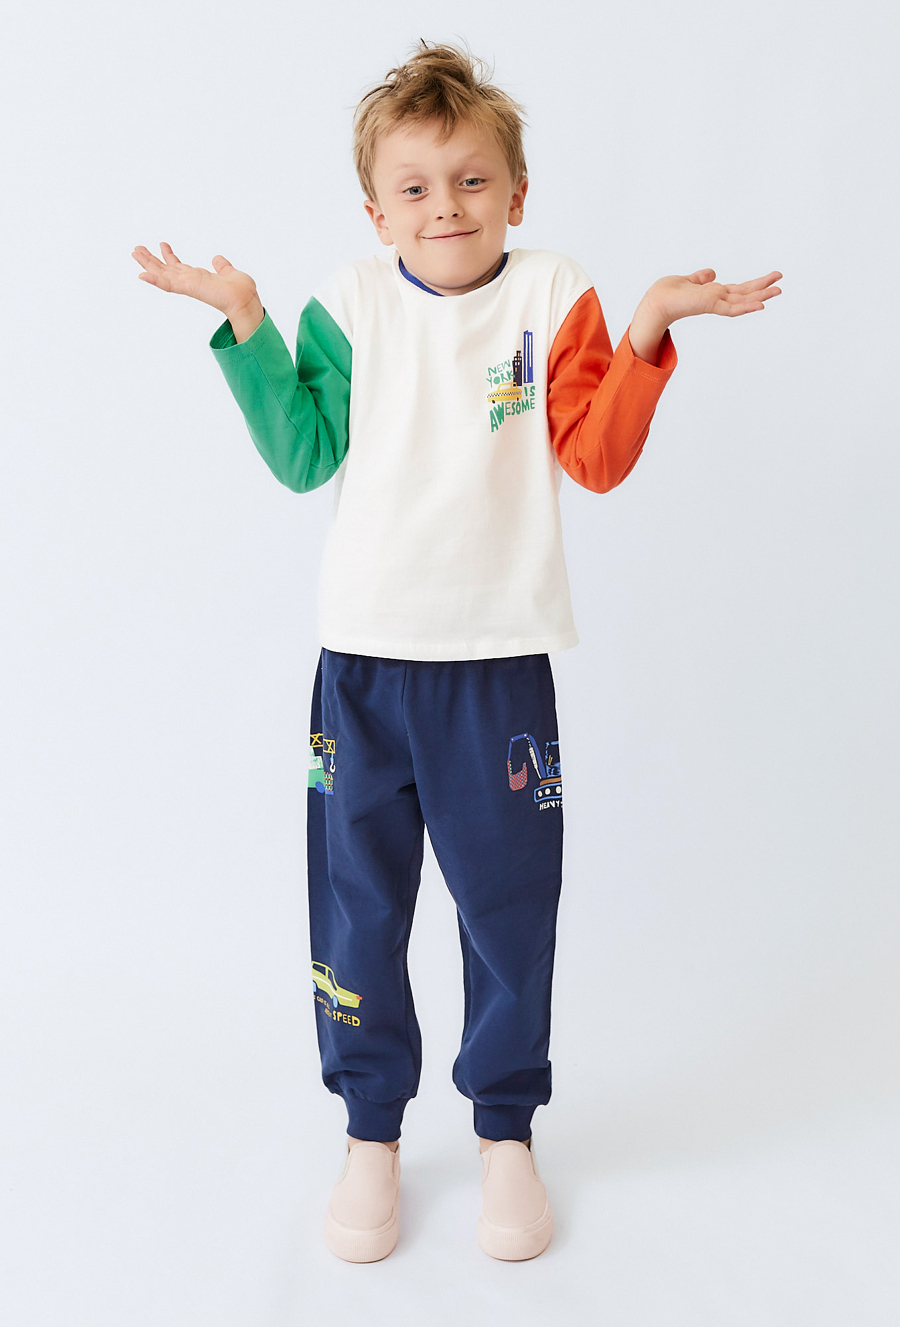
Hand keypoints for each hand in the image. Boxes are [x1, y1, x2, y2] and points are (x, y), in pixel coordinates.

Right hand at [130, 241, 259, 318]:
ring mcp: (188, 285)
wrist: (244, 300)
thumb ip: (222, 266)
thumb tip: (218, 259)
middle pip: (165, 270)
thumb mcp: (230, 272)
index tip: (162, 244)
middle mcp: (190, 282)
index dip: (169, 256)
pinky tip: (142, 275)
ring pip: (162, 275)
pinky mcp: (188, 288)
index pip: (179, 267)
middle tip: (137, 249)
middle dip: (151, 260)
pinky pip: (168, 284)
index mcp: (198, 278)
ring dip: (148, 265)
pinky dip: (155, 280)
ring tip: (135, 253)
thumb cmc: (241, 291)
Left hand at [645, 269, 782, 324]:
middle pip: (745, 294)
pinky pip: (732, 308)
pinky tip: (761, 305)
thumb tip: (712, 273)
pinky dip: (747, 306)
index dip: (754, 286)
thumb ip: (701, 278)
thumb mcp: (690, 280)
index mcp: (714, 293)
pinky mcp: (711, 305)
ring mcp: (715, 303)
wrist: (658, 300)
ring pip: (743, 300)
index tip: (770, 279)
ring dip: (761, 296)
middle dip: (763, 288)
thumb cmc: (669, 293)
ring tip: (778, 291)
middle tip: (781, 283)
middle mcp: (717, 299)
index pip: (738, 290)